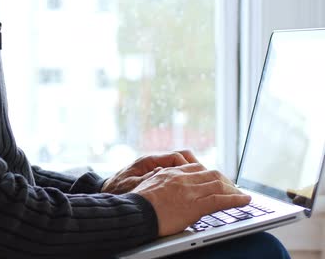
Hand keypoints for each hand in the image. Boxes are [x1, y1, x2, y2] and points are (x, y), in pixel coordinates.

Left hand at [101, 150, 199, 193]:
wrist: (107, 194)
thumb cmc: (118, 191)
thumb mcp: (132, 186)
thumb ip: (148, 179)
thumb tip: (161, 172)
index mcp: (148, 161)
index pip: (176, 156)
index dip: (190, 165)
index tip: (199, 176)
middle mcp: (154, 162)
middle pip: (182, 157)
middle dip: (196, 167)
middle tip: (207, 180)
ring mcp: (155, 168)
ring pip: (180, 165)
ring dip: (191, 173)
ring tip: (202, 185)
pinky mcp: (155, 175)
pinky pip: (175, 173)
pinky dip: (184, 178)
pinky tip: (190, 190)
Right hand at [132, 163, 250, 236]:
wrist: (134, 212)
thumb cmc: (137, 203)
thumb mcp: (147, 184)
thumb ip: (158, 179)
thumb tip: (161, 176)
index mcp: (171, 173)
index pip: (196, 168)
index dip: (209, 174)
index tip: (215, 180)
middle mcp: (183, 179)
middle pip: (211, 174)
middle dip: (225, 181)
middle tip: (233, 188)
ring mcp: (190, 191)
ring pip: (218, 185)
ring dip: (233, 190)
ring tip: (242, 196)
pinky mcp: (195, 206)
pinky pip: (221, 200)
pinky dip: (236, 200)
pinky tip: (245, 201)